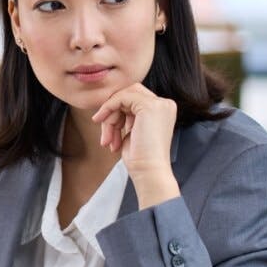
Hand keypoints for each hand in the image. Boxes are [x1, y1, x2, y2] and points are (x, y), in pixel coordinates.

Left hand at [92, 83, 180, 206]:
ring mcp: (158, 104)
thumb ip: (127, 116)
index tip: (108, 132)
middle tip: (106, 136)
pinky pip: (121, 98)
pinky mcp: (149, 106)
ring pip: (123, 97)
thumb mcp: (133, 132)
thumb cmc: (140, 158)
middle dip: (113, 113)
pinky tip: (101, 122)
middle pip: (128, 95)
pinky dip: (108, 108)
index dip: (118, 112)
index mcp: (163, 110)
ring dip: (109, 117)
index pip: (134, 100)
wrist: (148, 171)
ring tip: (107, 140)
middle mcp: (164, 104)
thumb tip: (109, 106)